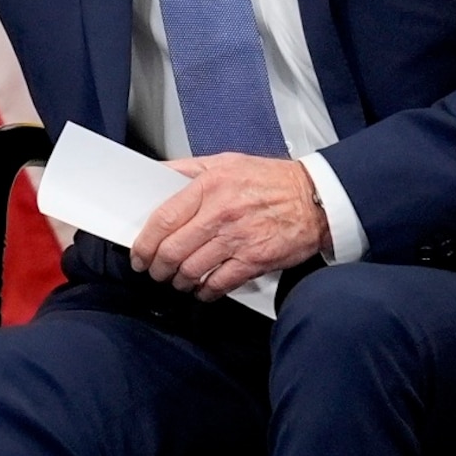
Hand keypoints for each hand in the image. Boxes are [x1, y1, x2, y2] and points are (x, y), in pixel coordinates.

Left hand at [130, 153, 329, 298]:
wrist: (317, 198)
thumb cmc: (272, 180)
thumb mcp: (226, 162)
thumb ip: (187, 169)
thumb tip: (154, 175)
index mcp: (210, 186)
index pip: (163, 219)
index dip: (144, 242)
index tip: (139, 252)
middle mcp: (221, 212)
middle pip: (172, 250)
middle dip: (157, 267)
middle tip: (155, 270)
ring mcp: (238, 239)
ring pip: (191, 270)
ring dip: (178, 281)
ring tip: (177, 280)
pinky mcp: (254, 260)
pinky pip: (218, 284)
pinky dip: (204, 292)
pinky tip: (202, 290)